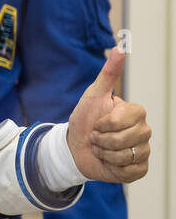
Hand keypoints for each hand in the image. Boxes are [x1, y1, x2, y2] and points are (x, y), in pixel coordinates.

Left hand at [67, 48, 149, 182]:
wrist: (75, 148)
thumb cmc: (84, 120)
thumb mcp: (93, 96)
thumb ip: (108, 74)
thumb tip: (119, 47)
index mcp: (136, 113)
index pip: (124, 120)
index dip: (104, 124)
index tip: (97, 123)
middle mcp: (144, 131)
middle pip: (125, 139)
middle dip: (102, 140)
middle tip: (96, 137)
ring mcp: (143, 150)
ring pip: (126, 156)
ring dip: (105, 154)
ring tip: (100, 149)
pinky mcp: (139, 169)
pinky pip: (131, 171)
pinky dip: (113, 168)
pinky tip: (108, 162)